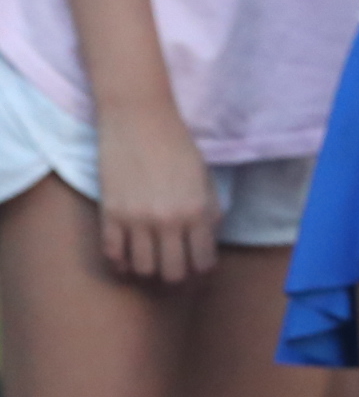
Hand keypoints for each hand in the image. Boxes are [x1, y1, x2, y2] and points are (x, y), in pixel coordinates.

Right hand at [94, 101, 219, 283]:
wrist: (139, 119)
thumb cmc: (177, 144)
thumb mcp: (205, 177)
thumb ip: (210, 210)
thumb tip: (207, 240)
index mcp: (198, 211)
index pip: (203, 260)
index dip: (202, 269)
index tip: (197, 266)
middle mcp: (168, 220)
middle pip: (172, 273)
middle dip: (176, 276)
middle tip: (174, 267)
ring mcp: (136, 220)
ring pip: (142, 269)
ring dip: (148, 269)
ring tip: (151, 259)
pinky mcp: (110, 214)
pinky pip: (112, 254)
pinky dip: (120, 261)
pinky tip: (127, 255)